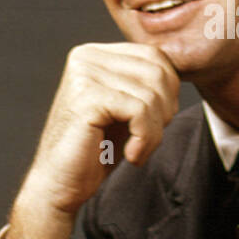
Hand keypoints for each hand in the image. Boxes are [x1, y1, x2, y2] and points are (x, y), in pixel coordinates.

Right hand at [27, 42, 180, 212]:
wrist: (59, 184)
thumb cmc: (95, 150)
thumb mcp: (126, 109)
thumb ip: (145, 84)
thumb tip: (178, 71)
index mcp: (95, 54)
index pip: (155, 56)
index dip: (169, 92)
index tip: (155, 122)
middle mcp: (86, 57)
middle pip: (158, 72)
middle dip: (165, 111)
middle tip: (147, 139)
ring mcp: (84, 75)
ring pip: (152, 94)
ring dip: (155, 131)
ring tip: (138, 150)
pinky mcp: (87, 97)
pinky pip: (140, 111)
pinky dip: (146, 138)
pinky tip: (131, 155)